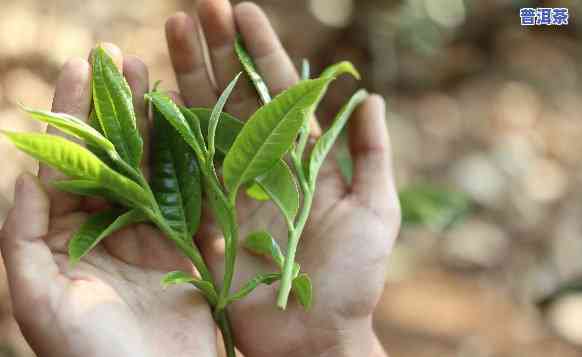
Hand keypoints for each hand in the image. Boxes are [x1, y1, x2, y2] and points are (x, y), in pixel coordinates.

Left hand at [0, 45, 216, 356]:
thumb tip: (25, 176)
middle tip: (122, 59)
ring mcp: (148, 231)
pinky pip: (187, 194)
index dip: (71, 113)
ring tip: (156, 79)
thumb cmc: (88, 353)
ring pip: (150, 165)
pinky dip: (189, 160)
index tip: (81, 67)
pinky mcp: (185, 243)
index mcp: (64, 233)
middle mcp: (106, 224)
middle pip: (110, 155)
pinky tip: (191, 126)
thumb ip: (21, 237)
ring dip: (153, 123)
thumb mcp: (38, 298)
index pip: (67, 162)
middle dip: (114, 107)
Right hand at [165, 2, 399, 356]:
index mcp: (303, 158)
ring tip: (168, 35)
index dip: (260, 50)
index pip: (279, 91)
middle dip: (216, 53)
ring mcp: (230, 187)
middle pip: (234, 97)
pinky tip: (150, 98)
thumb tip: (373, 97)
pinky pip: (181, 168)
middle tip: (195, 10)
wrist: (312, 337)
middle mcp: (263, 164)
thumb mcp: (375, 212)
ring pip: (204, 123)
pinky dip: (166, 134)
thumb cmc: (351, 280)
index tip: (242, 12)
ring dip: (187, 79)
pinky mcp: (205, 216)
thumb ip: (371, 156)